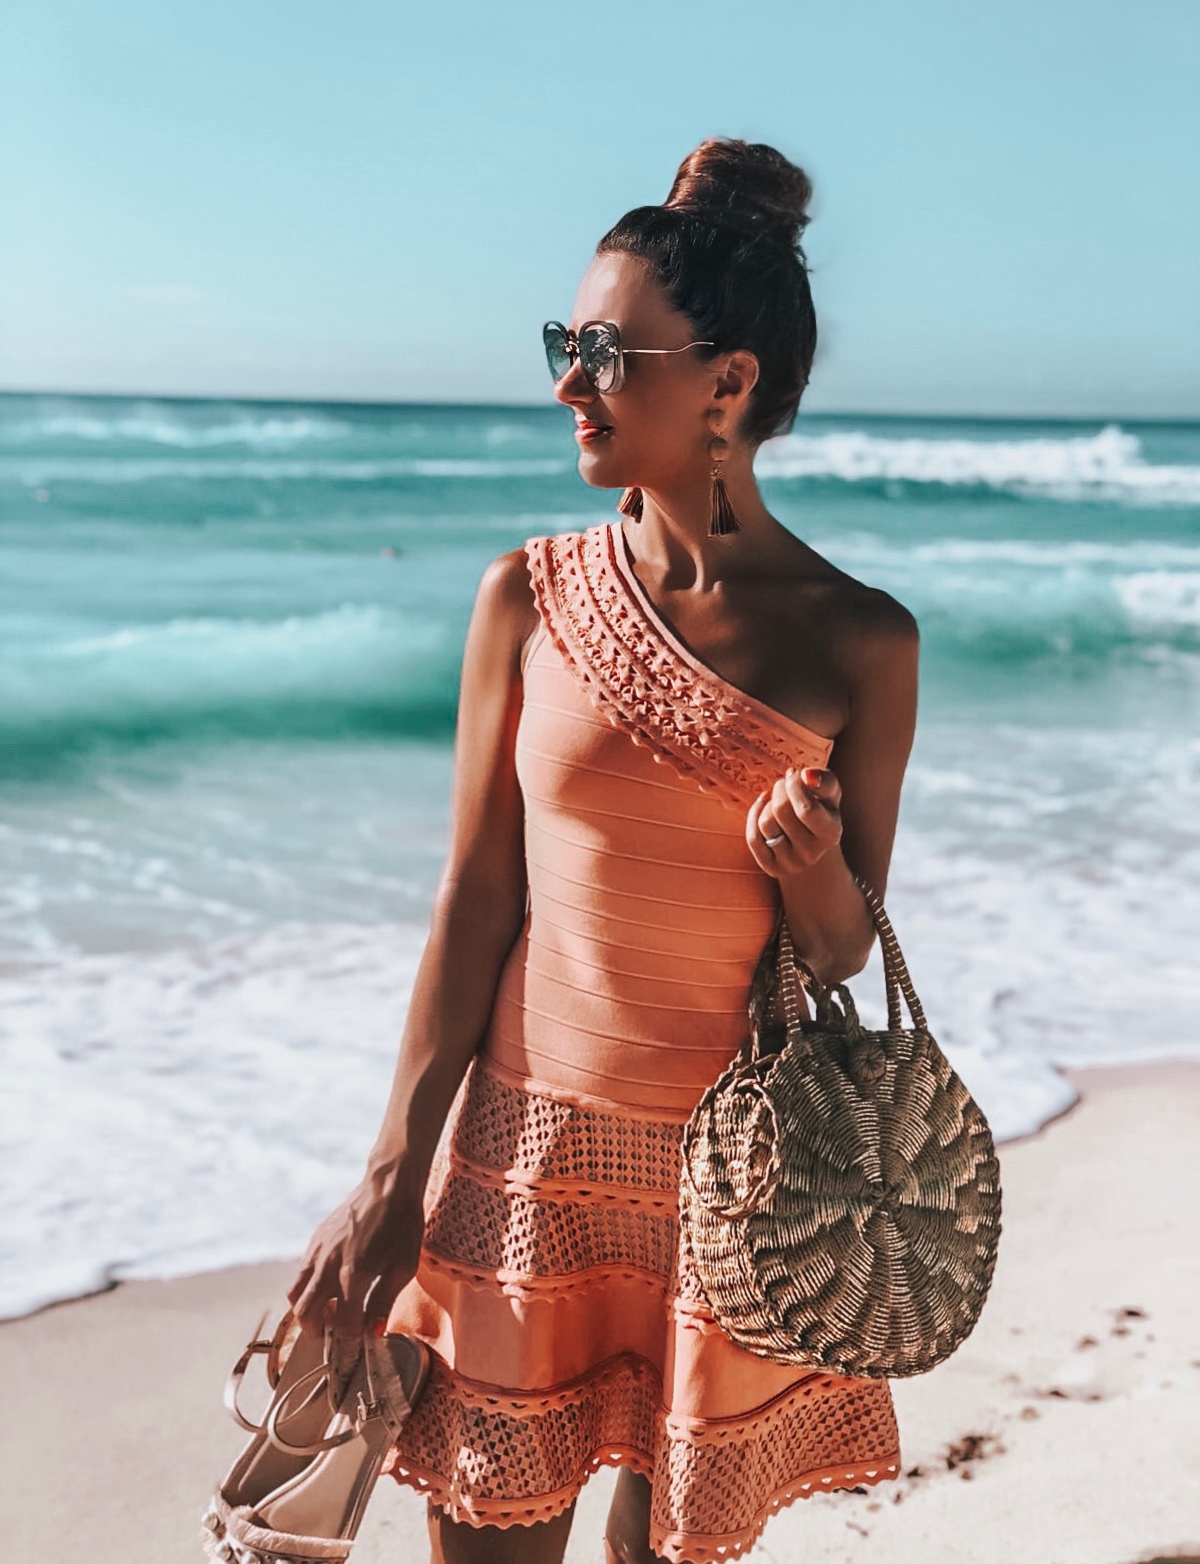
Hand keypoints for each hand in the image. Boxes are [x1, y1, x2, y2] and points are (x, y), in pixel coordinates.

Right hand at [285, 1173, 424, 1338]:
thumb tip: (374, 1332)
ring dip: (307, 1311)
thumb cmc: (402, 1225)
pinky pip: (301, 1272)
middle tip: (335, 1336)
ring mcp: (317, 1252)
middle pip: (306, 1314)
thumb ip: (384, 1301)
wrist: (388, 1185)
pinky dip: (308, 1287)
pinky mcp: (314, 1240)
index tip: (355, 1354)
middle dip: (318, 1332)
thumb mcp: (403, 1267)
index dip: (349, 1345)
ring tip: (328, 1312)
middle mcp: (328, 1266)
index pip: (343, 1325)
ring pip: (295, 1294)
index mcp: (353, 1276)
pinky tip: (328, 1285)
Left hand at [745, 766, 842, 878]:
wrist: (813, 840)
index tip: (794, 775)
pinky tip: (763, 807)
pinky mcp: (773, 868)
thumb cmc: (821, 806)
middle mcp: (812, 854)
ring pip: (765, 823)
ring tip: (778, 800)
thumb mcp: (829, 792)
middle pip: (781, 811)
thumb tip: (806, 775)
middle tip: (784, 784)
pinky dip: (754, 816)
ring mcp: (792, 864)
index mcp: (831, 833)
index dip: (794, 786)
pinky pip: (753, 837)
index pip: (806, 809)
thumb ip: (824, 780)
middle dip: (779, 789)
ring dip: (768, 804)